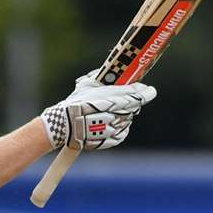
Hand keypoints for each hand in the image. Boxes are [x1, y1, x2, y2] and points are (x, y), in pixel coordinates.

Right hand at [41, 76, 156, 151]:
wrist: (63, 123)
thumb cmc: (74, 101)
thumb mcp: (87, 84)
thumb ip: (103, 78)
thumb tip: (115, 72)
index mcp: (113, 98)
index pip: (138, 96)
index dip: (146, 93)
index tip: (149, 90)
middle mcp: (116, 114)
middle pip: (133, 109)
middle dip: (130, 104)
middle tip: (120, 101)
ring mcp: (113, 128)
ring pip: (126, 122)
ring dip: (122, 117)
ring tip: (108, 114)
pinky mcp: (108, 140)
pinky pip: (121, 135)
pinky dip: (119, 131)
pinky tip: (111, 125)